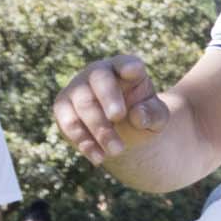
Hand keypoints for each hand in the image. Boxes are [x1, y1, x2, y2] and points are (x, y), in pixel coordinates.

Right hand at [53, 53, 168, 161]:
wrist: (123, 131)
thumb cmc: (142, 115)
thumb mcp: (157, 117)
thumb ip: (153, 114)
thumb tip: (138, 116)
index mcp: (125, 69)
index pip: (126, 63)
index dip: (128, 66)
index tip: (134, 71)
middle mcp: (97, 73)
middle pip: (99, 81)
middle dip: (108, 99)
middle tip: (118, 117)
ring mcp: (77, 89)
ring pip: (83, 104)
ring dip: (99, 128)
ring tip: (117, 150)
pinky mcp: (63, 108)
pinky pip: (68, 123)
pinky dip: (83, 141)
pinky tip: (99, 157)